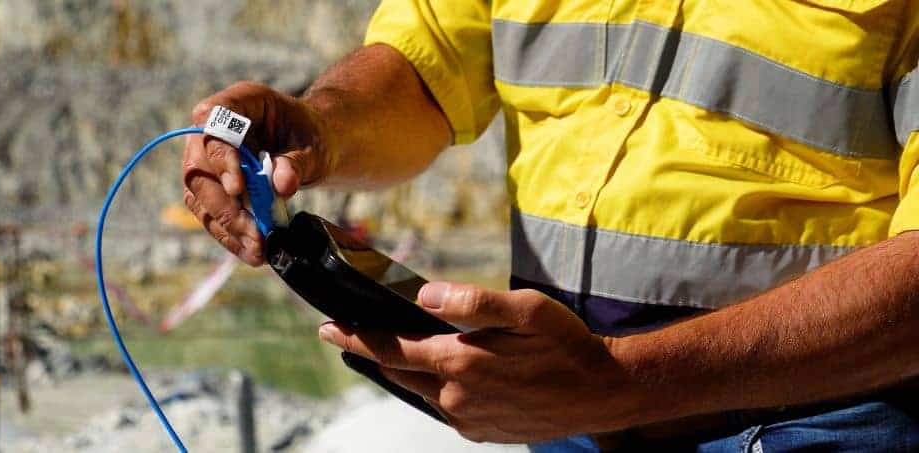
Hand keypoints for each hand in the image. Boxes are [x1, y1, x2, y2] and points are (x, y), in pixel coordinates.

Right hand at [183, 82, 335, 264]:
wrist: (310, 146)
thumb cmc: (311, 136)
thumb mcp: (314, 145)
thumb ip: (297, 162)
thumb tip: (282, 185)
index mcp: (239, 101)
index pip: (214, 121)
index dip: (221, 156)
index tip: (238, 189)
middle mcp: (212, 128)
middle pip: (200, 168)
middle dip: (226, 206)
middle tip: (255, 233)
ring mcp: (206, 158)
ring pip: (200, 197)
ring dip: (227, 227)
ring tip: (257, 250)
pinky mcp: (210, 187)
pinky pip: (210, 214)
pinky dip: (230, 235)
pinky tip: (251, 252)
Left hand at [318, 282, 648, 442]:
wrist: (602, 393)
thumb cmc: (567, 344)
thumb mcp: (527, 310)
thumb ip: (474, 301)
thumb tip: (424, 296)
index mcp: (462, 363)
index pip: (392, 349)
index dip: (356, 337)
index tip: (327, 328)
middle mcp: (456, 397)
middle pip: (399, 371)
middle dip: (374, 352)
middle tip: (350, 332)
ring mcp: (467, 418)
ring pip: (419, 390)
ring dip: (406, 370)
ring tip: (400, 348)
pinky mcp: (480, 432)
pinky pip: (443, 407)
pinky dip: (435, 387)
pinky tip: (446, 372)